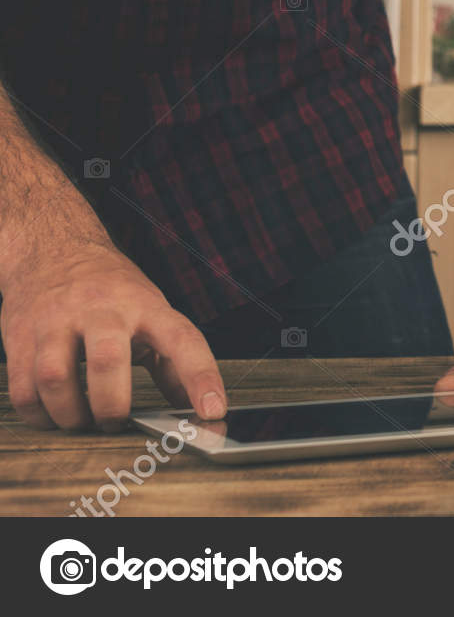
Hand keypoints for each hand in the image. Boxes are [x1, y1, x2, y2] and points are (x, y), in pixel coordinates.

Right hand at [1, 240, 226, 430]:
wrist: (54, 249)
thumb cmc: (110, 289)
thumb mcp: (151, 311)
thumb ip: (172, 360)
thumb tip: (193, 404)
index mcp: (146, 306)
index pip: (183, 340)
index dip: (201, 377)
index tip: (213, 410)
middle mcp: (102, 310)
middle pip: (107, 360)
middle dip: (113, 405)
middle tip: (117, 422)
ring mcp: (58, 322)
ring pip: (57, 378)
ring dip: (71, 415)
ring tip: (83, 420)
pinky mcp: (22, 338)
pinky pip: (24, 390)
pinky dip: (40, 415)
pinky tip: (54, 414)